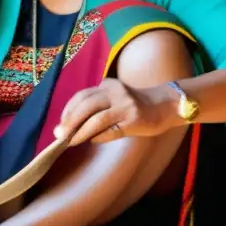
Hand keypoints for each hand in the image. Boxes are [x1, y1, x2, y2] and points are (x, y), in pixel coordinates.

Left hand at [54, 79, 175, 145]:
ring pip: (96, 119)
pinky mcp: (134, 120)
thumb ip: (95, 106)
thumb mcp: (114, 97)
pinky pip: (111, 131)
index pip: (81, 96)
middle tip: (59, 135)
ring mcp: (125, 105)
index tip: (60, 124)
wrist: (165, 105)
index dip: (68, 111)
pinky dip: (99, 137)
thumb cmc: (133, 105)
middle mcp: (115, 92)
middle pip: (85, 106)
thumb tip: (68, 125)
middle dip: (70, 122)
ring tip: (71, 142)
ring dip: (80, 132)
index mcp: (107, 84)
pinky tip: (94, 141)